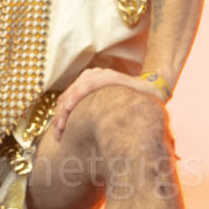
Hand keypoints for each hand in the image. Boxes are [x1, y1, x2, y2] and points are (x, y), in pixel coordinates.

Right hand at [52, 65, 166, 139]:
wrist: (149, 85)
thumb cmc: (148, 97)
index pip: (84, 87)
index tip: (64, 117)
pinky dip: (64, 109)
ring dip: (60, 113)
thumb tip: (132, 128)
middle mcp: (95, 74)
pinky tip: (62, 124)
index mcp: (107, 77)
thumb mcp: (145, 100)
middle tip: (59, 134)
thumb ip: (139, 108)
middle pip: (71, 92)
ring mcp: (89, 77)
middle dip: (61, 113)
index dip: (72, 101)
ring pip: (67, 95)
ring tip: (58, 132)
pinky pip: (70, 95)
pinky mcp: (86, 83)